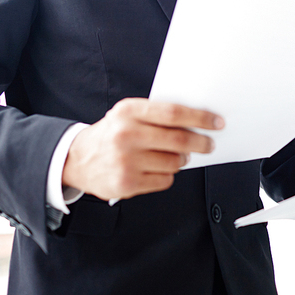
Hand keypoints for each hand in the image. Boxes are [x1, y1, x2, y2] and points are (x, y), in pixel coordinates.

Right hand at [62, 98, 223, 200]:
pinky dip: (168, 175)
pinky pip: (164, 180)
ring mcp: (126, 161)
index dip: (199, 117)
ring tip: (176, 155)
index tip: (216, 122)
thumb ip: (156, 115)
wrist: (77, 159)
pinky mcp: (126, 183)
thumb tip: (195, 121)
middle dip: (201, 142)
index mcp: (129, 111)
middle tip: (209, 143)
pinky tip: (158, 168)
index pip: (173, 113)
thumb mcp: (128, 114)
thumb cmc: (111, 133)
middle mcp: (126, 135)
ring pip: (174, 162)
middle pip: (178, 140)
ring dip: (182, 159)